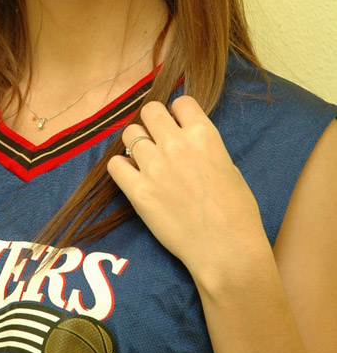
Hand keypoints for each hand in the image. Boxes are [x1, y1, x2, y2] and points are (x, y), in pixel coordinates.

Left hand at [107, 96, 267, 283]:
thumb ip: (203, 147)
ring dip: (136, 144)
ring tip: (145, 161)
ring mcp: (154, 167)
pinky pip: (115, 164)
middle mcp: (177, 145)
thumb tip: (186, 138)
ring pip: (129, 134)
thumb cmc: (237, 212)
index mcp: (204, 135)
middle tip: (158, 140)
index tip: (178, 125)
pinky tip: (133, 177)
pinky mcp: (138, 191)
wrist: (226, 249)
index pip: (180, 102)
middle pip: (150, 110)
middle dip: (153, 122)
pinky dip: (122, 168)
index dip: (178, 113)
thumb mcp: (228, 166)